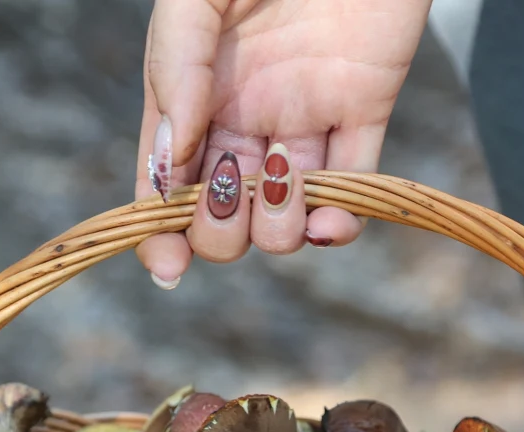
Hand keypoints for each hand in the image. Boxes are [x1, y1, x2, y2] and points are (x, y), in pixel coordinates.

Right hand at [133, 0, 430, 288]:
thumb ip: (177, 70)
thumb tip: (170, 167)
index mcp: (192, 87)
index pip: (166, 177)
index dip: (160, 230)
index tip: (168, 268)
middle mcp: (243, 113)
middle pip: (221, 210)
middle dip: (220, 228)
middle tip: (231, 199)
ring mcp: (303, 117)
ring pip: (282, 215)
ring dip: (278, 226)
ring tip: (284, 184)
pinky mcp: (363, 112)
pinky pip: (351, 189)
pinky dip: (339, 222)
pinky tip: (327, 220)